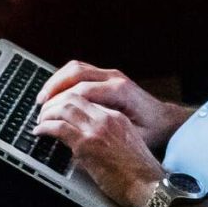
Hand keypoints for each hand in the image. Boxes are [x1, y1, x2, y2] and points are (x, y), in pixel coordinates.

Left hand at [32, 92, 164, 206]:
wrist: (149, 187)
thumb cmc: (139, 173)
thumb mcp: (126, 143)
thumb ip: (108, 134)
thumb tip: (85, 138)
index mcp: (117, 116)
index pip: (86, 97)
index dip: (66, 99)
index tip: (56, 106)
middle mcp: (107, 118)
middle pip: (72, 97)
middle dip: (53, 101)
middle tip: (43, 111)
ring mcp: (96, 129)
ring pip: (63, 108)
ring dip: (47, 113)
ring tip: (40, 121)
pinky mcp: (87, 144)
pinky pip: (59, 128)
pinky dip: (45, 127)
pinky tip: (40, 132)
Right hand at [35, 60, 189, 151]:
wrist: (167, 121)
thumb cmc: (152, 131)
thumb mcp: (132, 138)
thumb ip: (107, 134)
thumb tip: (79, 137)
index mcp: (120, 92)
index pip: (81, 91)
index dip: (60, 103)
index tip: (47, 117)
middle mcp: (114, 78)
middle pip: (75, 74)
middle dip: (54, 88)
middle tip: (40, 106)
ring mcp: (111, 74)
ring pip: (76, 68)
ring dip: (56, 81)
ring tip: (43, 98)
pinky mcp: (107, 76)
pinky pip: (80, 71)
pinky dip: (64, 79)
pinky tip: (56, 92)